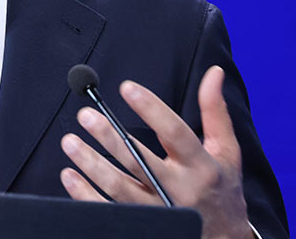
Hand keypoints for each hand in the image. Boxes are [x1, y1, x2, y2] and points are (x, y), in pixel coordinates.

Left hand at [59, 66, 251, 238]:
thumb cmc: (222, 188)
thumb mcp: (226, 150)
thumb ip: (215, 111)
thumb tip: (213, 72)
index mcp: (201, 166)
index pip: (175, 133)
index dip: (151, 109)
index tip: (127, 88)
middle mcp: (180, 191)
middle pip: (139, 161)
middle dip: (110, 138)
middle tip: (85, 116)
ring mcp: (160, 213)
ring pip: (119, 188)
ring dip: (91, 164)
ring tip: (70, 142)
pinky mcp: (144, 227)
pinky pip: (109, 213)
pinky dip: (86, 196)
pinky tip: (70, 176)